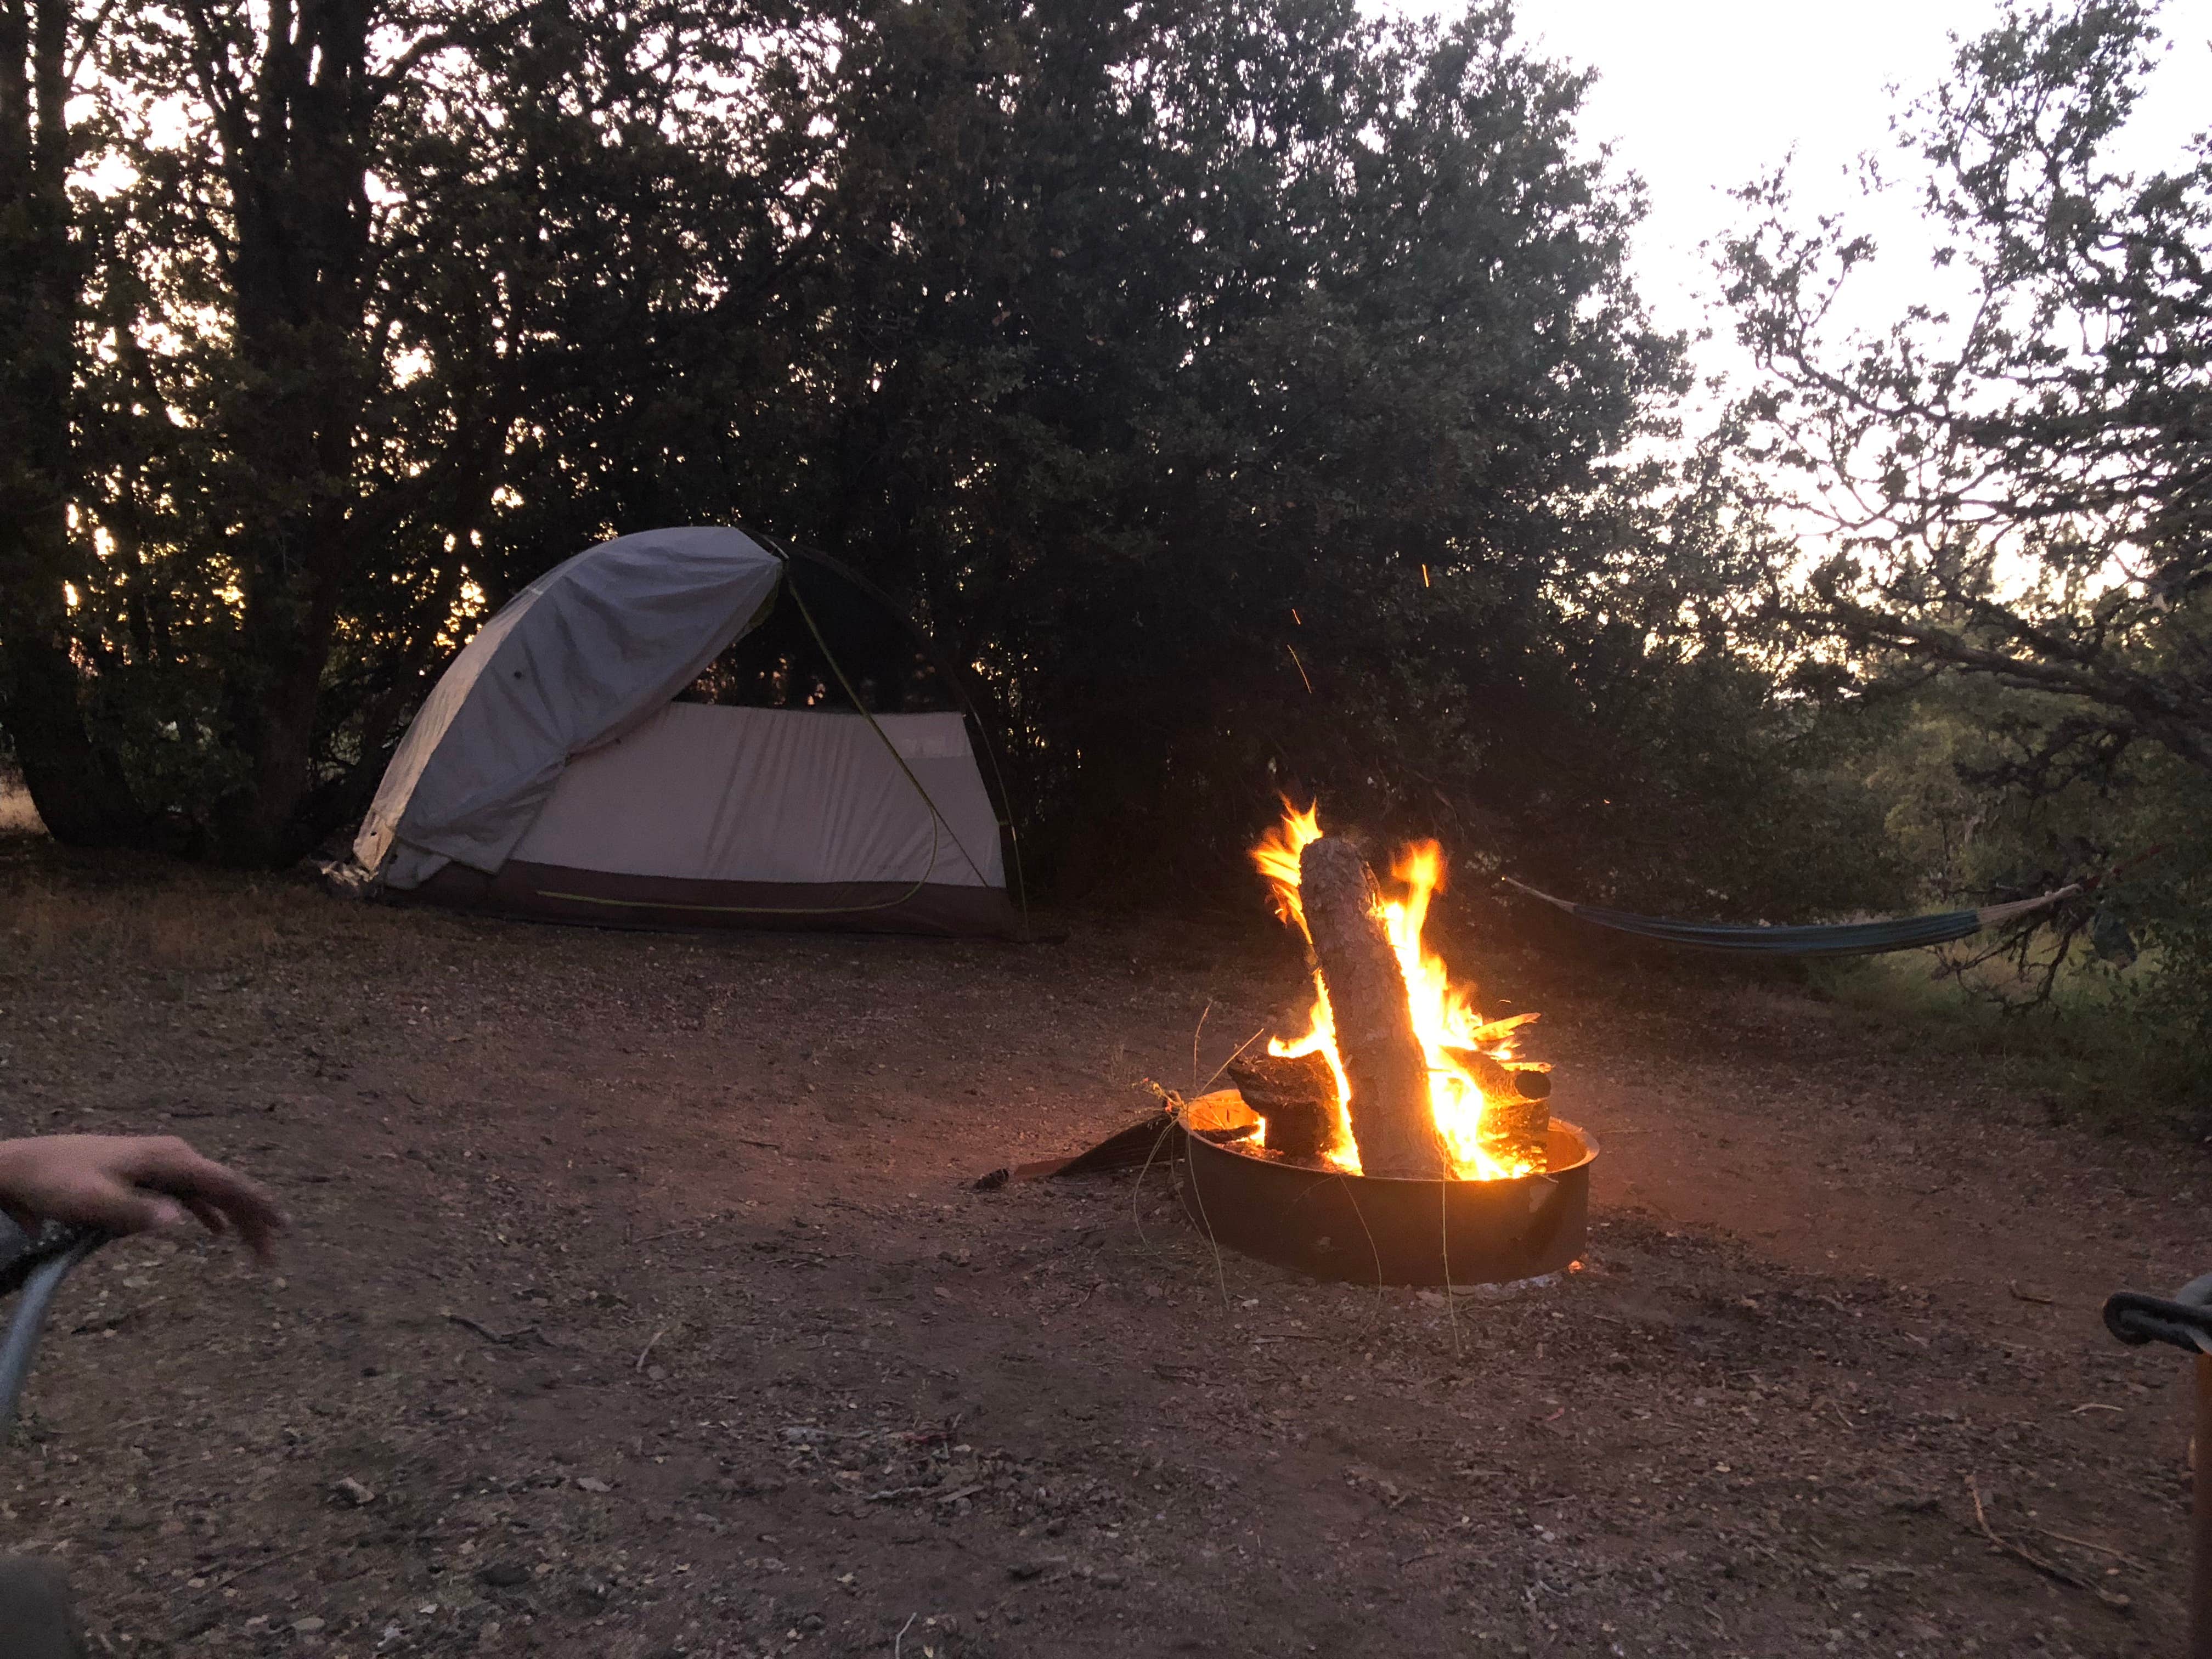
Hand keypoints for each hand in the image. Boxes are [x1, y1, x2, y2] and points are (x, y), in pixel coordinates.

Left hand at [0, 1136, 284, 1262]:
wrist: (21, 1166)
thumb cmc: (57, 1182)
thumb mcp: (94, 1200)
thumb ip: (138, 1212)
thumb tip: (180, 1221)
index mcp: (169, 1159)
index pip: (226, 1183)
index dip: (257, 1205)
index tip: (283, 1226)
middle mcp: (172, 1156)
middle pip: (225, 1188)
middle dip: (252, 1219)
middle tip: (272, 1253)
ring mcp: (160, 1164)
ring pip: (210, 1192)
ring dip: (233, 1217)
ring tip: (255, 1245)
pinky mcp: (146, 1174)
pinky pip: (189, 1193)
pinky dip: (207, 1211)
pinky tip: (213, 1229)